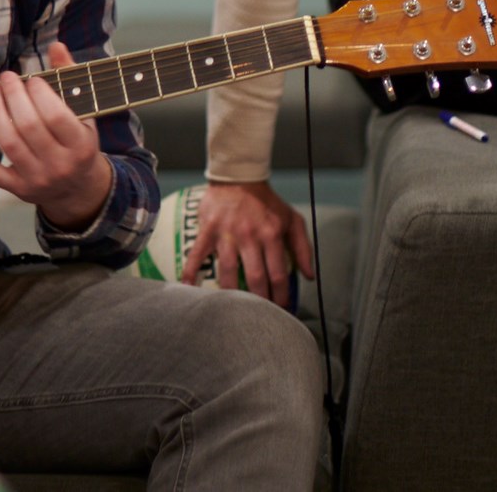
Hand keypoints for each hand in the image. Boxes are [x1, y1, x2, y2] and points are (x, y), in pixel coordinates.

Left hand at [0, 42, 112, 230]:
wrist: (78, 189)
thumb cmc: (79, 142)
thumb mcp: (84, 113)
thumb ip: (69, 78)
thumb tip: (56, 46)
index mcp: (81, 145)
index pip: (56, 117)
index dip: (40, 94)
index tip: (31, 79)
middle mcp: (59, 165)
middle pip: (29, 127)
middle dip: (13, 97)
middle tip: (5, 77)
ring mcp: (37, 179)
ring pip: (9, 145)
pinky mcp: (17, 190)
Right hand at [181, 180, 313, 307]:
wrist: (238, 177)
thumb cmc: (267, 202)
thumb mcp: (292, 219)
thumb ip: (303, 247)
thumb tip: (308, 276)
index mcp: (271, 233)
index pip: (278, 274)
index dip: (281, 296)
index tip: (282, 310)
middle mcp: (249, 235)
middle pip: (255, 278)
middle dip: (260, 302)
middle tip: (260, 319)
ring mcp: (226, 234)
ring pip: (228, 272)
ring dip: (232, 295)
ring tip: (234, 313)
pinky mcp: (208, 230)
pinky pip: (196, 254)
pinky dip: (190, 272)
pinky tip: (188, 288)